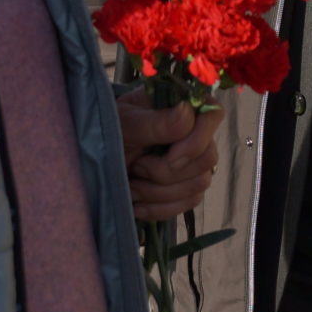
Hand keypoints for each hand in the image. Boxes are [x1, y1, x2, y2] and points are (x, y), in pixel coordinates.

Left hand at [116, 89, 225, 221]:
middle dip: (167, 172)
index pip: (213, 115)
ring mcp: (195, 160)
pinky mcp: (188, 186)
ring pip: (199, 184)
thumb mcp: (125, 124)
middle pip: (207, 158)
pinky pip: (189, 202)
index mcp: (184, 104)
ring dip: (159, 192)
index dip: (195, 141)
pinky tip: (137, 203)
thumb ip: (155, 122)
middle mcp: (196, 131)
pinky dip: (160, 207)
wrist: (97, 158)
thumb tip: (187, 111)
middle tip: (137, 167)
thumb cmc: (111, 131)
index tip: (168, 156)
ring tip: (132, 185)